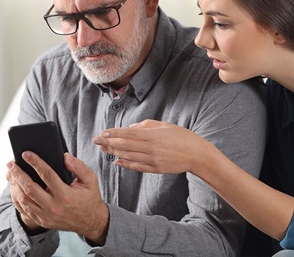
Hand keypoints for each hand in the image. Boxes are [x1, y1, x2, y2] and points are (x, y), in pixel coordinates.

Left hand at [6, 152, 108, 243]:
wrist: (90, 221)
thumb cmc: (89, 197)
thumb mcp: (90, 179)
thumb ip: (78, 166)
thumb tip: (65, 156)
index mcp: (65, 195)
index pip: (47, 175)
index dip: (35, 162)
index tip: (26, 154)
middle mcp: (54, 207)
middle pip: (30, 188)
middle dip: (18, 174)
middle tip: (11, 163)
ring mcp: (46, 216)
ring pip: (24, 200)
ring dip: (15, 185)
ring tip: (10, 173)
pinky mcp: (42, 221)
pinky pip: (24, 210)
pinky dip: (17, 198)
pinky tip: (15, 187)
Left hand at [93, 119, 210, 173]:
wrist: (197, 154)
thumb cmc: (181, 136)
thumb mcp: (164, 125)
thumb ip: (145, 125)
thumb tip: (129, 128)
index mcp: (152, 134)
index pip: (128, 133)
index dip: (114, 133)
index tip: (102, 133)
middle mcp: (151, 147)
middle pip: (125, 145)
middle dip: (108, 142)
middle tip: (96, 141)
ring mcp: (153, 159)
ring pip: (128, 156)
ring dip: (114, 153)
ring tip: (103, 149)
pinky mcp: (155, 169)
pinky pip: (137, 167)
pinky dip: (125, 164)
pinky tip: (117, 162)